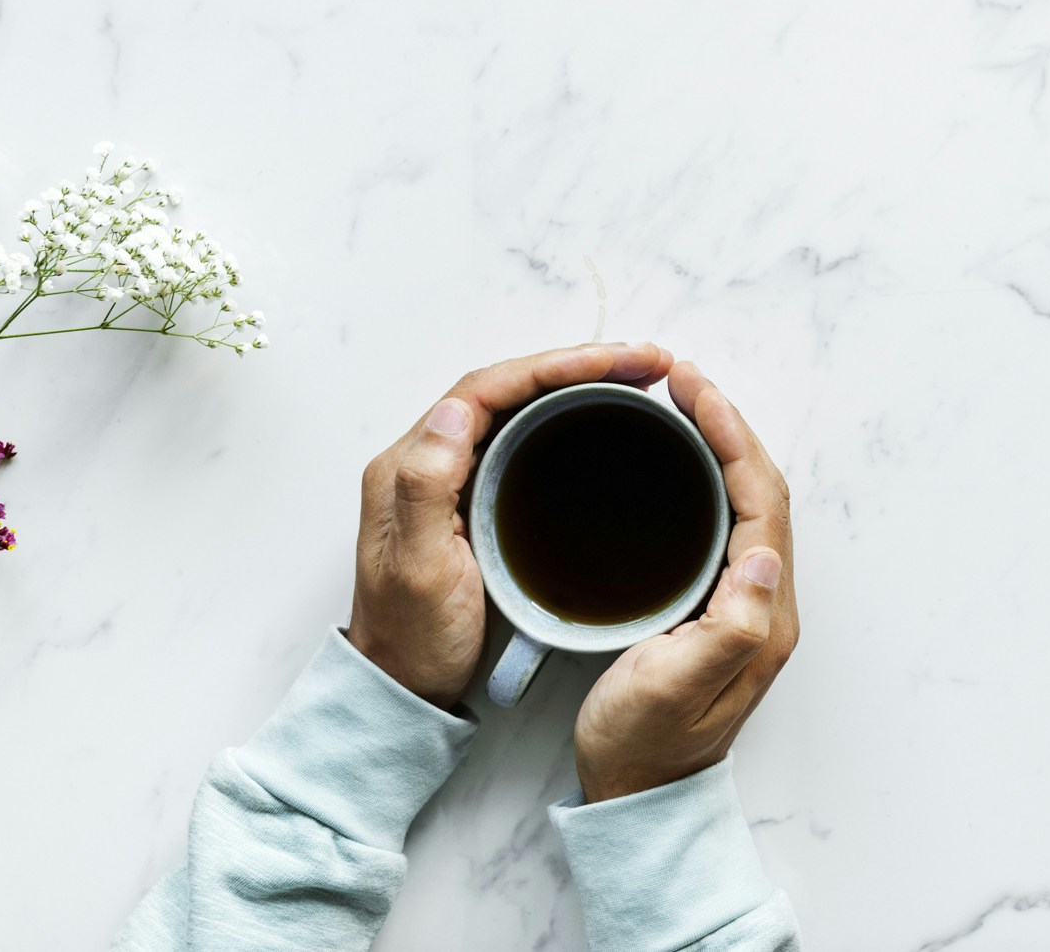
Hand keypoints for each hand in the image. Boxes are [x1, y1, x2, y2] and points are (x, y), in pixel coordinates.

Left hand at [348, 342, 676, 706]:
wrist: (406, 686)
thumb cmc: (413, 639)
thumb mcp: (418, 571)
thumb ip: (426, 489)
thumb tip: (452, 410)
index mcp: (407, 465)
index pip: (486, 389)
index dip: (553, 366)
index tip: (613, 362)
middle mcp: (427, 459)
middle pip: (508, 387)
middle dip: (577, 364)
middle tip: (644, 362)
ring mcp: (453, 476)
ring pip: (519, 406)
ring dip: (577, 383)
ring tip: (636, 378)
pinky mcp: (476, 495)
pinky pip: (523, 435)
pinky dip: (568, 416)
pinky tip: (603, 418)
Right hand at [574, 363, 799, 800]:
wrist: (636, 799)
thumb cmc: (643, 747)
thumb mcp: (674, 689)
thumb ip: (728, 628)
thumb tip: (764, 556)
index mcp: (763, 616)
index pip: (762, 502)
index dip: (732, 438)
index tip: (693, 391)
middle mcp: (766, 602)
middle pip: (761, 490)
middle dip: (728, 426)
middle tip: (685, 379)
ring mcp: (747, 603)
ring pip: (746, 501)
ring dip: (721, 446)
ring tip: (683, 402)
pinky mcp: (719, 606)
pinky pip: (725, 521)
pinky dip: (707, 478)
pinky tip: (678, 463)